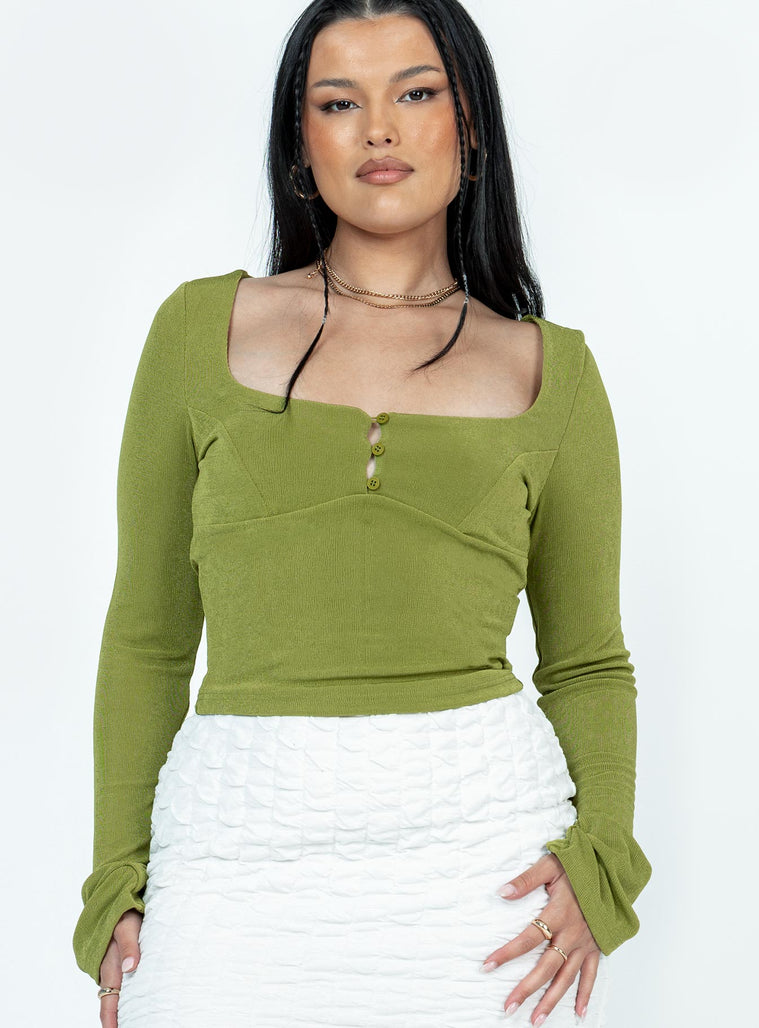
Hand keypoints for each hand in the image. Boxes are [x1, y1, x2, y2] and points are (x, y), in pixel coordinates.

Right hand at [97, 909, 142, 1026]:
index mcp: (111, 966)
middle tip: (134, 1027)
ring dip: (125, 1007)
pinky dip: (129, 994)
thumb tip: (130, 968)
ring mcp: (117, 965)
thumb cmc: (124, 911)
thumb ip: (130, 946)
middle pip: (113, 1003)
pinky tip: (142, 998)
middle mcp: (111, 970)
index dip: (111, 1021)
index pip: (108, 1003)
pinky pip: (125, 982)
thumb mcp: (128, 926)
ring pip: (119, 993)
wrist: (119, 896)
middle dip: (119, 1020)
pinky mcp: (123, 959)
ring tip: (138, 1020)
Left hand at [480, 853, 599, 1024]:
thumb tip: (502, 892)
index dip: (507, 953)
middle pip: (546, 967)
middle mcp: (572, 933)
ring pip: (567, 978)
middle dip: (526, 989)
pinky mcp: (597, 946)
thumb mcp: (550, 865)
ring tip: (535, 1020)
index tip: (488, 965)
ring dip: (551, 1001)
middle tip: (508, 1007)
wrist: (610, 867)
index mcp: (558, 913)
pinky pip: (592, 975)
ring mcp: (585, 943)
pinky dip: (585, 994)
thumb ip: (526, 880)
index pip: (528, 938)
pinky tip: (579, 1012)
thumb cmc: (578, 865)